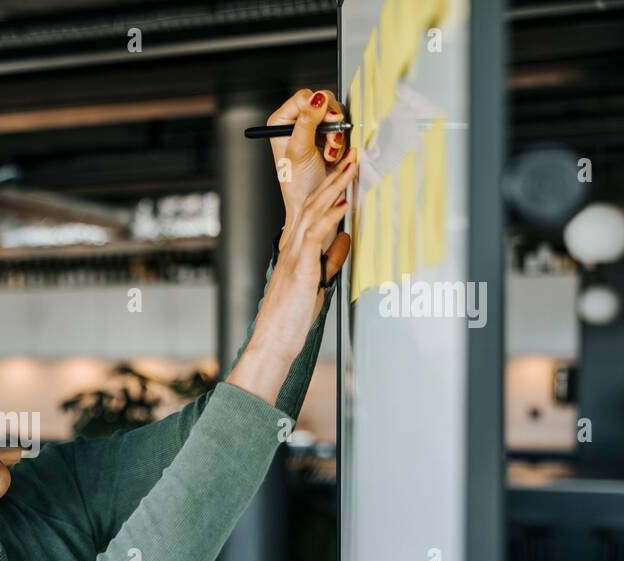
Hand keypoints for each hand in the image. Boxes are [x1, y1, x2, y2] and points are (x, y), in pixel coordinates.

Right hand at [257, 154, 357, 357]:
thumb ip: (330, 259)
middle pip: (311, 203)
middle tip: (351, 156)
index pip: (311, 211)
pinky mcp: (300, 268)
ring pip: (313, 212)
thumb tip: (345, 238)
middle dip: (333, 177)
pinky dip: (330, 216)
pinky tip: (344, 203)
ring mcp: (294, 255)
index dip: (328, 188)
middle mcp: (290, 247)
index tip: (344, 171)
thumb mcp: (317, 283)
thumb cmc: (290, 318)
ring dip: (334, 188)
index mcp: (294, 250)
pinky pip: (315, 235)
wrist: (272, 340)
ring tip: (351, 168)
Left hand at [267, 88, 347, 247]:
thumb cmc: (298, 184)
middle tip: (330, 141)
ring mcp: (312, 130)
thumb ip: (307, 122)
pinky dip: (340, 143)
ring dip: (336, 136)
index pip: (303, 97)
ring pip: (334, 116)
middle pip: (322, 103)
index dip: (318, 107)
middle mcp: (296, 124)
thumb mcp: (300, 151)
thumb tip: (317, 98)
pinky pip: (341, 130)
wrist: (313, 206)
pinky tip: (331, 157)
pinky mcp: (326, 138)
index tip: (326, 122)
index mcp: (281, 123)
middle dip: (330, 124)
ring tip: (327, 154)